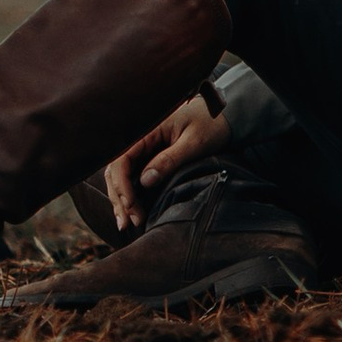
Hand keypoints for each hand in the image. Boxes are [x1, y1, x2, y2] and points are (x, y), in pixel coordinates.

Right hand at [104, 93, 227, 230]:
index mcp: (148, 130)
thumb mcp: (193, 143)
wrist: (224, 118)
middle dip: (120, 197)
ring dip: (121, 199)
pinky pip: (132, 176)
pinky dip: (128, 194)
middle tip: (129, 222)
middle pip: (116, 169)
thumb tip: (145, 181)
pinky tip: (129, 211)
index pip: (122, 158)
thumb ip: (169, 160)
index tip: (131, 205)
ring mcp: (144, 148)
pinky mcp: (150, 157)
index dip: (121, 184)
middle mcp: (141, 138)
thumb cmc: (210, 126)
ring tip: (127, 224)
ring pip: (121, 175)